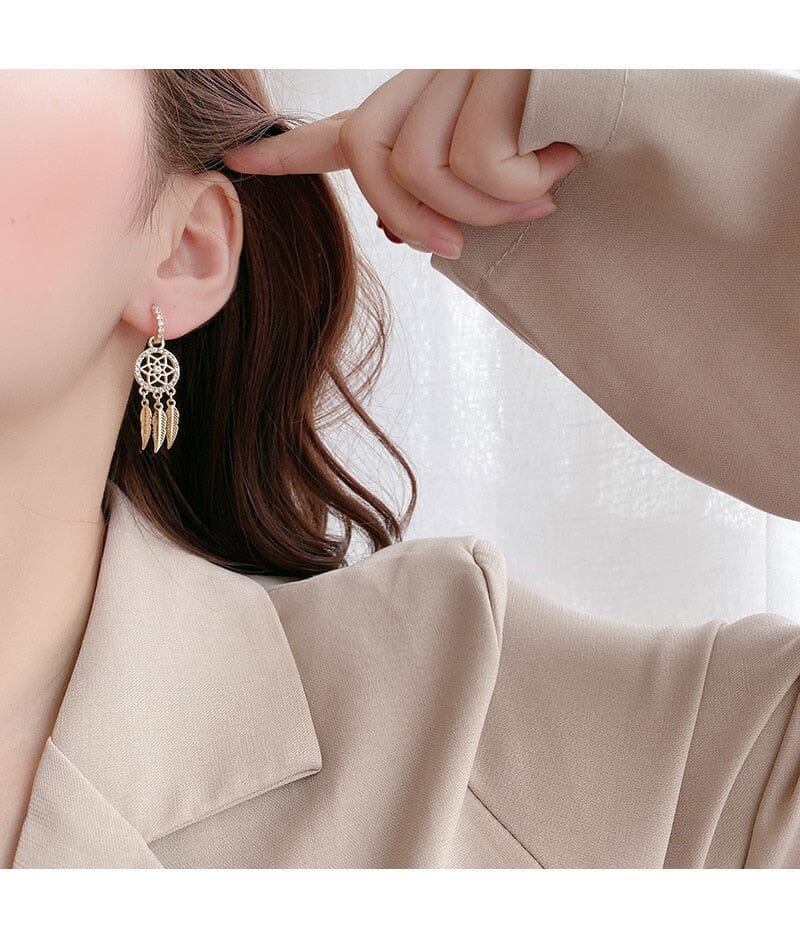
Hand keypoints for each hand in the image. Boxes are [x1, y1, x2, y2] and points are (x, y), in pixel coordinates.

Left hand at [222, 70, 581, 259]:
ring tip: (538, 197)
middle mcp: (439, 72)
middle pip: (372, 155)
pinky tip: (562, 162)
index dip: (289, 151)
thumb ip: (446, 200)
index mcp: (431, 103)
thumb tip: (390, 229)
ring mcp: (468, 61)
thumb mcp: (506, 182)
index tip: (234, 159)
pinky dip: (519, 186)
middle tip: (454, 250)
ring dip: (481, 210)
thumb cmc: (583, 144)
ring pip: (425, 166)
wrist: (655, 97)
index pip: (347, 127)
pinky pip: (479, 158)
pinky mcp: (504, 60)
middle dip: (410, 220)